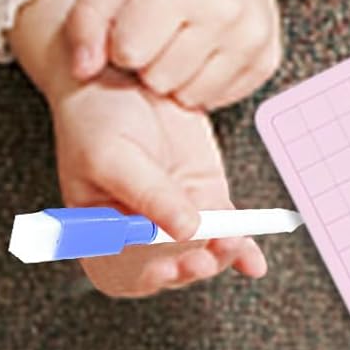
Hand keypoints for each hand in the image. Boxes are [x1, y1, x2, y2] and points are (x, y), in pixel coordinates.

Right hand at [53, 68, 267, 298]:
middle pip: (169, 265)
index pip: (122, 272)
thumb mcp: (112, 155)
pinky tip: (253, 262)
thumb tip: (186, 231)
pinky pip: (227, 225)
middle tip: (204, 258)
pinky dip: (242, 247)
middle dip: (189, 266)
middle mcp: (140, 230)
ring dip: (219, 255)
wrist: (121, 72)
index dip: (144, 278)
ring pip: (202, 249)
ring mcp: (176, 212)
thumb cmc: (95, 117)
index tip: (165, 268)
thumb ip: (148, 195)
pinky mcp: (205, 192)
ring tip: (232, 243)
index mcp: (101, 231)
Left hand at [64, 0, 327, 110]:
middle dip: (150, 62)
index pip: (129, 52)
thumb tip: (83, 69)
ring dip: (176, 76)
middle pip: (159, 79)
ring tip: (180, 40)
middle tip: (158, 32)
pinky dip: (204, 81)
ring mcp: (251, 40)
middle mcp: (224, 14)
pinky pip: (218, 98)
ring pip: (189, 96)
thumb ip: (88, 19)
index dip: (123, 43)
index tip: (133, 23)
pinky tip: (203, 49)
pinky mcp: (266, 61)